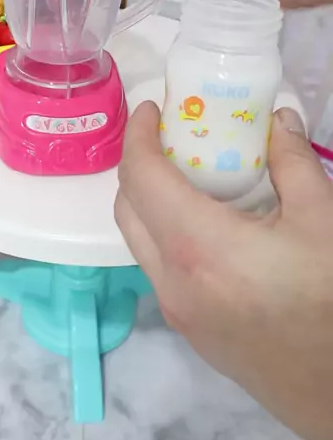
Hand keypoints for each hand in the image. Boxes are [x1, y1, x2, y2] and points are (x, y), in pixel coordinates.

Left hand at [115, 101, 332, 439]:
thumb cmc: (330, 303)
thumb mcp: (322, 221)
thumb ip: (293, 162)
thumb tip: (279, 121)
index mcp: (196, 246)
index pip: (140, 176)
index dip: (138, 134)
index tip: (151, 108)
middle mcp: (170, 280)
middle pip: (127, 207)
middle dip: (138, 164)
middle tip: (171, 137)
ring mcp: (176, 310)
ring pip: (139, 241)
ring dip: (150, 200)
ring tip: (189, 175)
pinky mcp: (190, 330)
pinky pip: (159, 268)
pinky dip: (166, 233)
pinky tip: (210, 224)